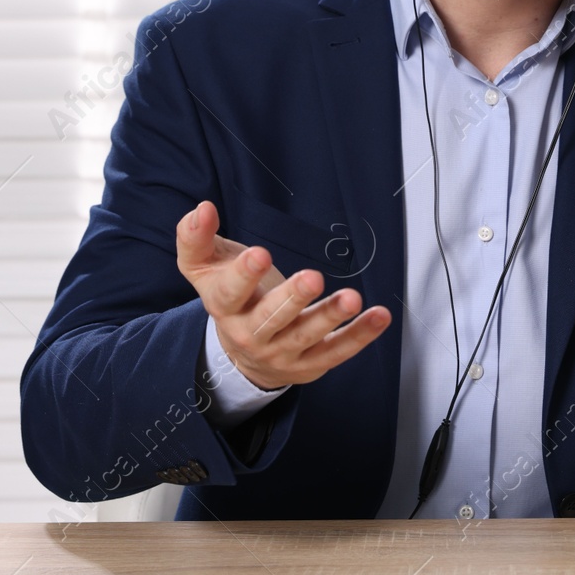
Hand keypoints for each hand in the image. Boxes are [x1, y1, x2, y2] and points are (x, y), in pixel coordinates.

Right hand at [176, 201, 390, 390]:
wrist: (241, 356)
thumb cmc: (231, 297)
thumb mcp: (205, 268)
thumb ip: (195, 237)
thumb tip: (202, 209)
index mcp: (225, 307)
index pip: (230, 292)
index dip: (243, 274)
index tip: (259, 253)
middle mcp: (252, 334)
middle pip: (270, 319)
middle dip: (291, 298)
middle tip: (312, 277)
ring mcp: (282, 353)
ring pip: (306, 337)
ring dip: (330, 317)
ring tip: (352, 297)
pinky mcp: (311, 365)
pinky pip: (337, 351)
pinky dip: (360, 335)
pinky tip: (379, 316)